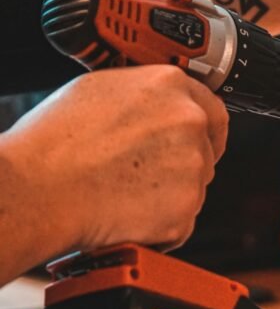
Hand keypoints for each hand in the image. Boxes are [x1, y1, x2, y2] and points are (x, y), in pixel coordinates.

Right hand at [0, 66, 227, 259]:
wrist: (37, 190)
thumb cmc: (53, 143)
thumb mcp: (100, 91)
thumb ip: (146, 96)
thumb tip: (158, 105)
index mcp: (170, 86)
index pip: (213, 110)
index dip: (204, 130)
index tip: (197, 142)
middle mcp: (188, 122)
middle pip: (206, 150)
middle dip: (182, 164)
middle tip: (144, 173)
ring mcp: (192, 166)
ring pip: (195, 186)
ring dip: (170, 193)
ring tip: (125, 191)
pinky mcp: (185, 208)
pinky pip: (182, 219)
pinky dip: (161, 223)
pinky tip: (127, 212)